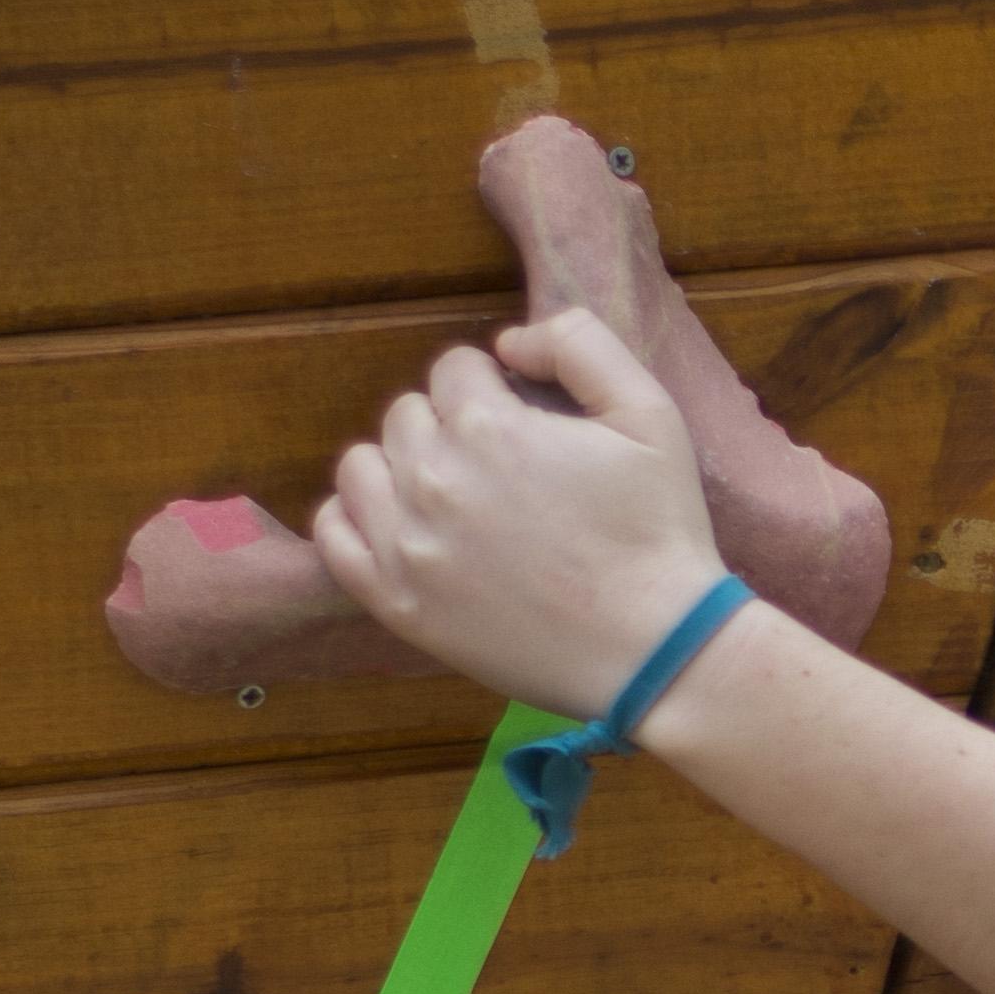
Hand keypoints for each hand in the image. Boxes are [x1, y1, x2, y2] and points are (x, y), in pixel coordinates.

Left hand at [307, 308, 728, 716]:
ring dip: (399, 468)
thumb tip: (509, 343)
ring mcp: (406, 544)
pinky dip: (357, 519)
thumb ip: (580, 346)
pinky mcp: (395, 601)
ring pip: (362, 466)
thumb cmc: (660, 531)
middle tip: (502, 471)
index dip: (495, 390)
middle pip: (408, 415)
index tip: (526, 425)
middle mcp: (432, 478)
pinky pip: (335, 534)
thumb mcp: (651, 414)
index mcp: (488, 426)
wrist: (655, 650)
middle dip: (450, 427)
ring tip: (451, 498)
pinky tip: (403, 528)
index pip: (456, 369)